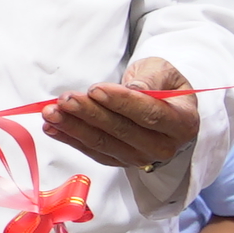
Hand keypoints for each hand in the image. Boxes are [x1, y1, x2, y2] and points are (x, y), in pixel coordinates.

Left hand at [44, 58, 197, 170]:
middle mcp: (164, 147)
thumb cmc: (162, 84)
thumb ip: (151, 79)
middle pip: (122, 131)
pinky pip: (93, 151)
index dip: (121, 102)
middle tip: (65, 100)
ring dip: (74, 128)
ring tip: (51, 113)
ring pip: (103, 143)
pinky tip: (52, 128)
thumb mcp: (163, 71)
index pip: (150, 114)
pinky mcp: (120, 161)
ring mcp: (141, 158)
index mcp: (182, 123)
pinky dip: (70, 139)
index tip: (95, 89)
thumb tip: (135, 89)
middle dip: (90, 114)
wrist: (162, 105)